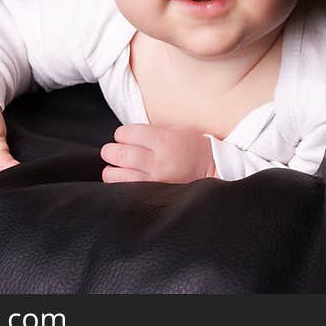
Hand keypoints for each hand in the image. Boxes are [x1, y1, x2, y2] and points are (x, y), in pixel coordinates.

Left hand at [100, 124, 217, 182]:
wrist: (214, 170)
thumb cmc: (193, 147)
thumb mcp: (176, 130)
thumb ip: (151, 131)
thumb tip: (124, 135)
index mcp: (164, 141)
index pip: (126, 134)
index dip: (121, 134)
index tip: (124, 136)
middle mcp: (158, 161)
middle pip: (118, 154)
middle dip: (110, 151)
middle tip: (112, 151)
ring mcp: (155, 181)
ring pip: (116, 175)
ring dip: (111, 169)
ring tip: (116, 167)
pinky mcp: (154, 195)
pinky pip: (126, 191)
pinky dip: (119, 185)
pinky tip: (123, 179)